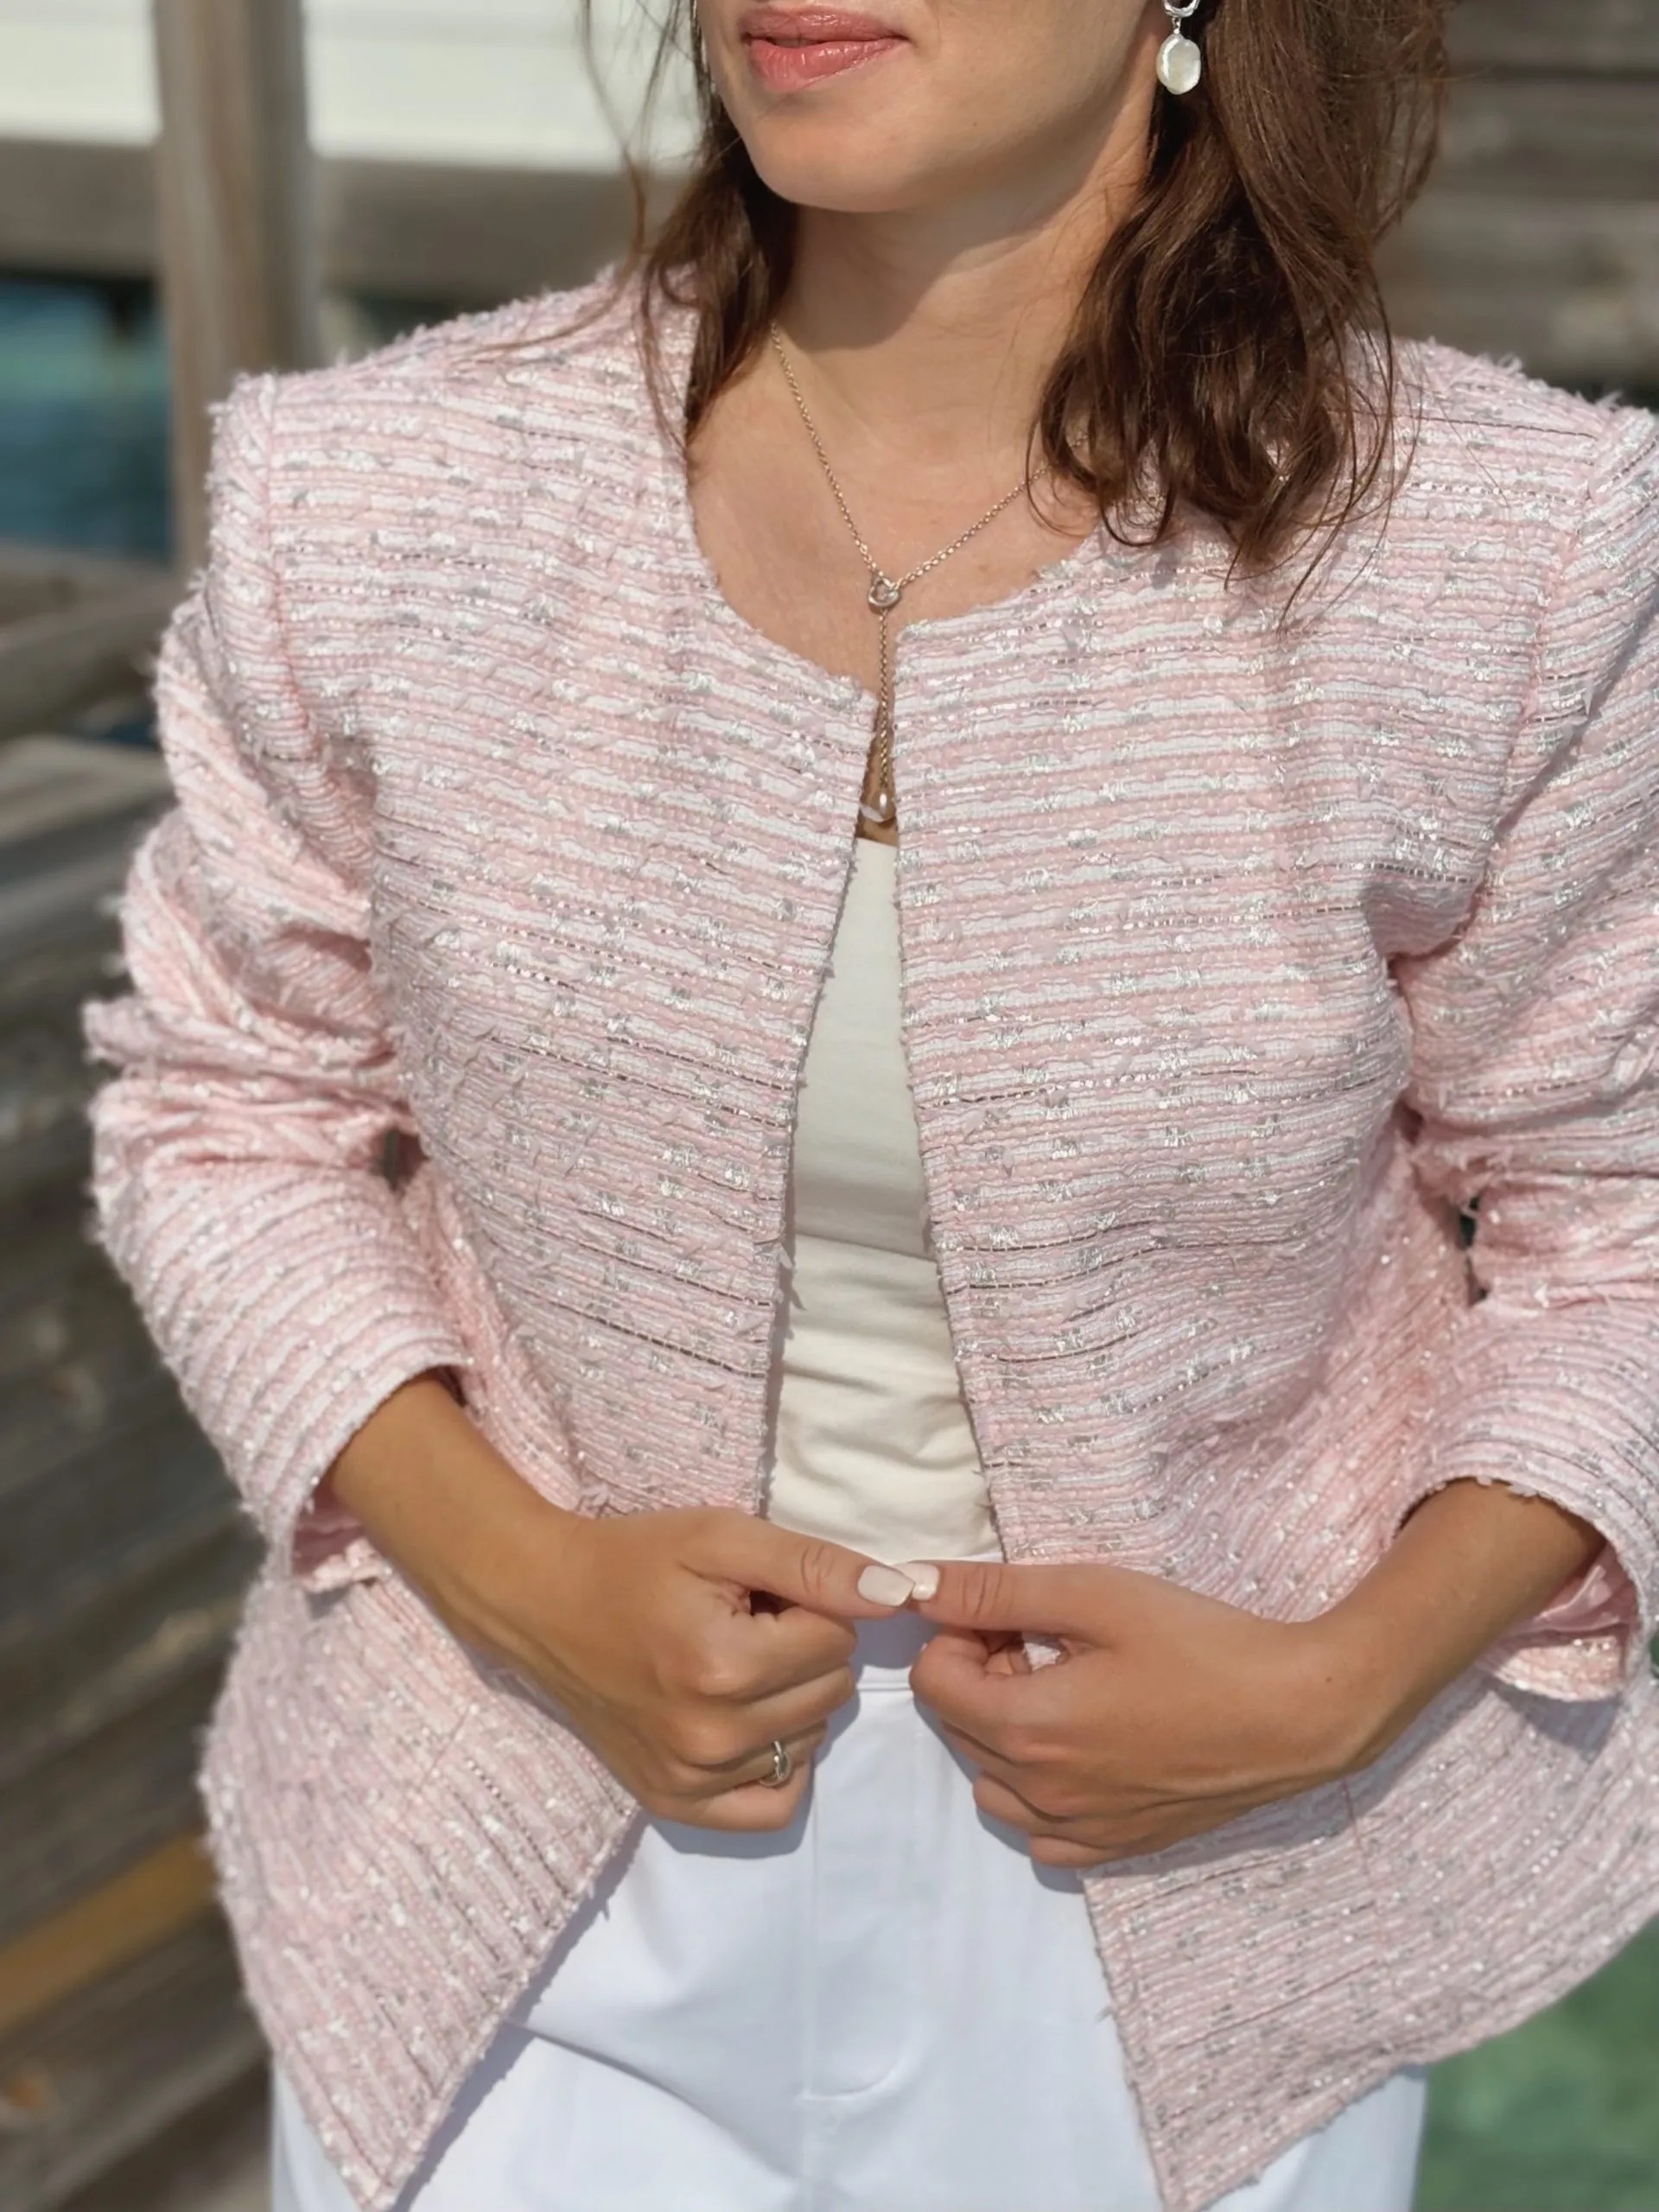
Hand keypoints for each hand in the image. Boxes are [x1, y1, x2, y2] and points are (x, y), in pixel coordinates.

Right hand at [326, 1377, 911, 1830]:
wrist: (542, 1605)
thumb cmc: (634, 1561)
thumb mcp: (722, 1537)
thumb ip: (814, 1566)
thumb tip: (900, 1595)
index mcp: (723, 1666)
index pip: (837, 1641)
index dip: (807, 1607)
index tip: (756, 1595)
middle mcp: (710, 1737)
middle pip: (829, 1694)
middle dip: (803, 1651)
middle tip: (742, 1625)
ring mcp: (690, 1780)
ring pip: (809, 1742)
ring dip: (789, 1701)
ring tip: (730, 1664)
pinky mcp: (673, 1804)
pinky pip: (772, 1805)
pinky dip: (777, 1764)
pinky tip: (747, 1722)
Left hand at [905, 1560, 1367, 1868]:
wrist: (1295, 1714)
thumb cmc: (1199, 1644)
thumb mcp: (1093, 1596)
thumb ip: (995, 1592)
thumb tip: (915, 1582)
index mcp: (1026, 1727)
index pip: (930, 1681)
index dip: (958, 1636)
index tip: (1011, 1617)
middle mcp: (1040, 1792)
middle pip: (956, 1727)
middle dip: (980, 1677)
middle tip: (1045, 1641)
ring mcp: (1078, 1829)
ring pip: (990, 1784)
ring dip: (1003, 1733)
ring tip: (1064, 1690)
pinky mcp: (1117, 1847)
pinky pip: (1039, 1833)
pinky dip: (1038, 1790)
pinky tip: (1085, 1746)